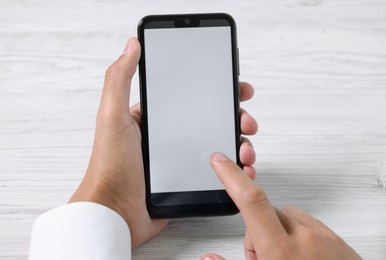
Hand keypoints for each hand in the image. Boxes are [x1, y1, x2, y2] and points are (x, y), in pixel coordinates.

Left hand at [68, 38, 257, 247]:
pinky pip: (218, 171)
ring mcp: (181, 159)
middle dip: (235, 117)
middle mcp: (170, 137)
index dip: (217, 91)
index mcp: (155, 119)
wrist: (115, 212)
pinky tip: (243, 167)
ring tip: (246, 147)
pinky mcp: (188, 181)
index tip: (237, 88)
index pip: (192, 97)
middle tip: (247, 121)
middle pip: (211, 120)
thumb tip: (132, 45)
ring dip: (238, 142)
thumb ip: (120, 79)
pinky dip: (234, 168)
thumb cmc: (111, 165)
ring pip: (218, 145)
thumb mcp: (112, 116)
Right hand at [201, 153, 361, 259]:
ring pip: (286, 216)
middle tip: (263, 258)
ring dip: (277, 231)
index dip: (231, 176)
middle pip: (266, 212)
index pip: (251, 201)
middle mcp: (305, 239)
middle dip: (256, 230)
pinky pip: (308, 224)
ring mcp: (325, 238)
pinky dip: (297, 234)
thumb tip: (208, 258)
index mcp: (282, 252)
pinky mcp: (338, 240)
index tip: (221, 161)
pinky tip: (301, 258)